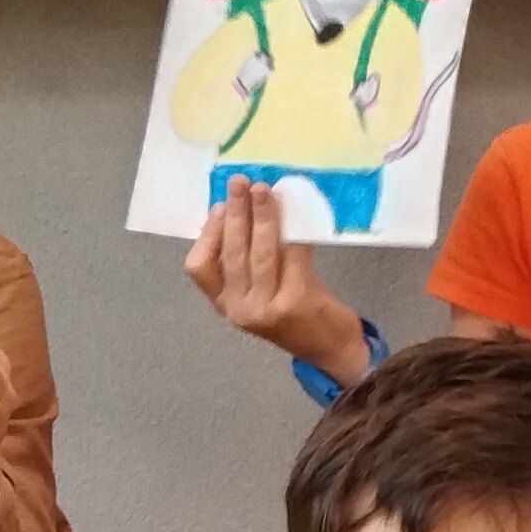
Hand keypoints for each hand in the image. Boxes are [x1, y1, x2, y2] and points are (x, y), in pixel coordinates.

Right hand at [184, 177, 369, 378]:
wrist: (332, 349)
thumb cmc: (296, 313)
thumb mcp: (261, 291)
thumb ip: (246, 262)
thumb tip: (237, 210)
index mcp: (225, 304)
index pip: (198, 268)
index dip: (208, 234)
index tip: (220, 206)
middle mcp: (240, 309)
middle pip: (232, 253)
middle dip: (236, 214)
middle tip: (241, 182)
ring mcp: (266, 308)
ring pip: (260, 253)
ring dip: (263, 217)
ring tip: (265, 191)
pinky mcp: (295, 302)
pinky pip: (292, 256)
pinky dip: (295, 232)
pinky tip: (298, 214)